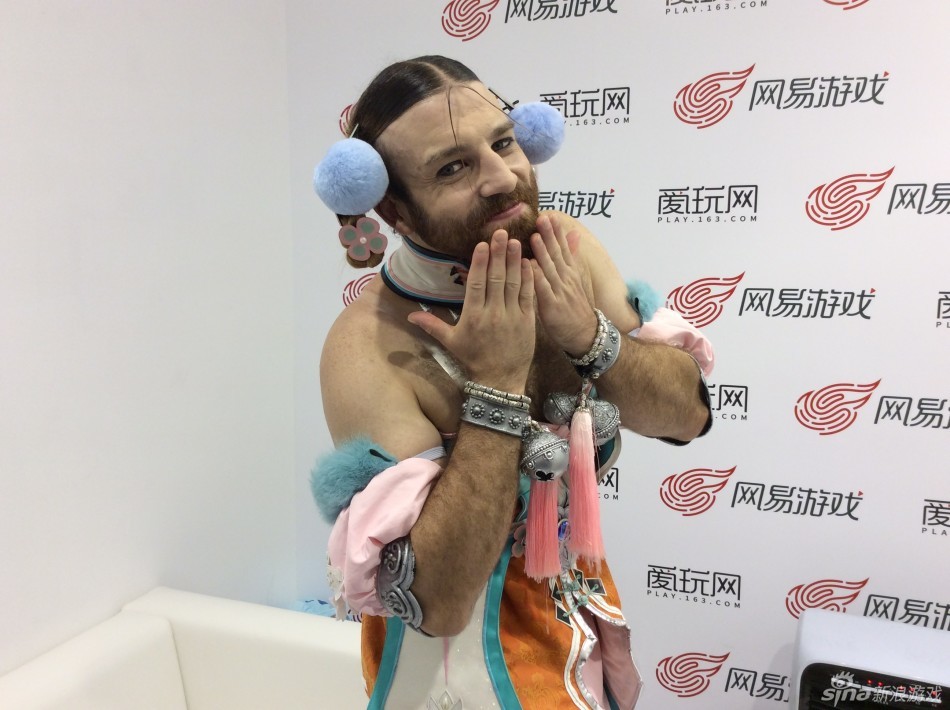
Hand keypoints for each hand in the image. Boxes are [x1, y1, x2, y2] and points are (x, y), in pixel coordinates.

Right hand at [407, 230, 535, 391]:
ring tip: (516, 241)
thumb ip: (432, 325)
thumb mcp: (451, 343)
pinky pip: (528, 296)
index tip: (482, 245)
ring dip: (515, 261)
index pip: (476, 285)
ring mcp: (512, 317)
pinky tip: (529, 262)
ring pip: (513, 284)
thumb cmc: (473, 360)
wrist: (500, 381)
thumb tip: (410, 314)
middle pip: (496, 279)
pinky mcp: (528, 321)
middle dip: (499, 254)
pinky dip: (529, 279)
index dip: (480, 263)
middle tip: (502, 233)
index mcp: (473, 317)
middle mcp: (493, 314)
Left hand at [530, 214, 597, 356]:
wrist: (586, 334)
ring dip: (543, 252)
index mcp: (570, 272)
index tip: (549, 215)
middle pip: (557, 254)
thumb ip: (572, 257)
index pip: (563, 248)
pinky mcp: (552, 306)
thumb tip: (574, 235)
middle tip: (542, 218)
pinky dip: (536, 277)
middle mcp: (566, 279)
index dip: (557, 232)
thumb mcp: (577, 279)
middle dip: (550, 235)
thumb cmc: (575, 307)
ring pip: (550, 269)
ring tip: (535, 236)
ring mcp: (560, 292)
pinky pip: (543, 290)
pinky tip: (529, 266)